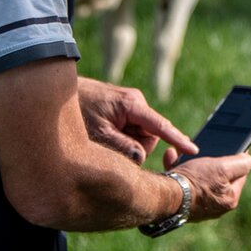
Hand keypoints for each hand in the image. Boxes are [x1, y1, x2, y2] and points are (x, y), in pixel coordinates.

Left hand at [77, 77, 196, 165]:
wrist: (57, 91)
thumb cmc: (76, 110)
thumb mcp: (97, 134)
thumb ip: (121, 147)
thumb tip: (141, 159)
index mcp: (132, 104)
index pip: (160, 126)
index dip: (177, 140)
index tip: (193, 150)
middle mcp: (135, 103)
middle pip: (149, 137)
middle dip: (134, 148)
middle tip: (107, 146)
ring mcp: (129, 106)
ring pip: (139, 136)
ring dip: (124, 143)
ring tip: (100, 136)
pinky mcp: (122, 110)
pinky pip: (129, 131)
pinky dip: (119, 138)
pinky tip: (102, 134)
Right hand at [164, 153, 250, 222]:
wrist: (162, 196)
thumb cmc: (195, 182)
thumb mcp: (223, 168)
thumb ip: (242, 163)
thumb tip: (249, 160)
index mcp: (229, 199)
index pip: (240, 175)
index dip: (236, 158)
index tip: (232, 145)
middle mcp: (215, 206)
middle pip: (218, 175)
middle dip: (210, 159)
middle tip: (206, 145)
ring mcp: (197, 205)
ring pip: (198, 176)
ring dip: (191, 161)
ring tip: (183, 148)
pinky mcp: (181, 202)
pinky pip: (182, 181)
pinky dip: (177, 168)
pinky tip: (171, 156)